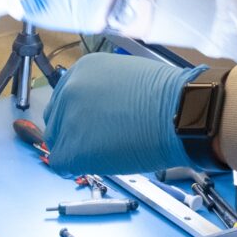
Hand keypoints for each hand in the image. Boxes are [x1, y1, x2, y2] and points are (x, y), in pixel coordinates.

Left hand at [43, 53, 205, 175]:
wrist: (180, 113)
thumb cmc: (167, 97)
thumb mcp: (126, 76)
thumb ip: (103, 90)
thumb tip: (100, 109)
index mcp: (82, 69)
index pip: (64, 98)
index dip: (78, 116)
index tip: (89, 126)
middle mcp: (69, 90)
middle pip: (56, 120)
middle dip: (73, 133)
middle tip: (98, 141)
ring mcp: (69, 119)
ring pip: (57, 143)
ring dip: (77, 150)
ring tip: (107, 150)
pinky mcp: (73, 147)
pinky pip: (61, 164)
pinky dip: (77, 166)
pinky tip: (100, 161)